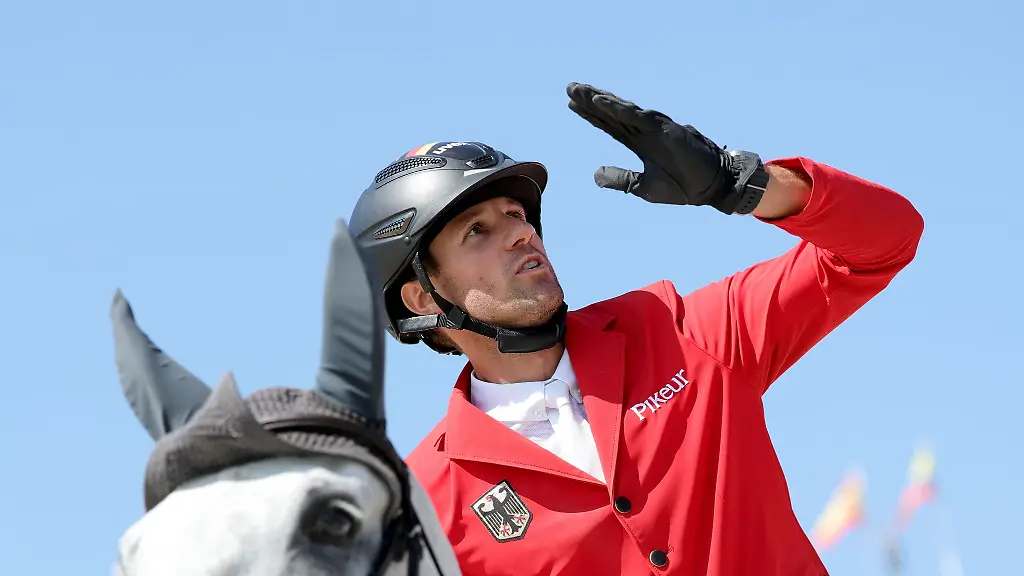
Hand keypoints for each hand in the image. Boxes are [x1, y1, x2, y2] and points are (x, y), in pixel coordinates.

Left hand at [566, 82, 763, 214]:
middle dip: (590, 100)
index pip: (610, 124)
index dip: (591, 114)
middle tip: (570, 86)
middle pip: (612, 112)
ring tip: (580, 90)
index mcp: (640, 142)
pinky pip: (637, 116)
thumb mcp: (643, 187)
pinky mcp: (665, 129)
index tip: (572, 103)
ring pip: (622, 109)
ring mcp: (654, 127)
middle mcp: (645, 130)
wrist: (710, 187)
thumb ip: (620, 178)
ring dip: (601, 99)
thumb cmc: (681, 186)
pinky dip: (618, 109)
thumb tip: (595, 175)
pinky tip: (601, 101)